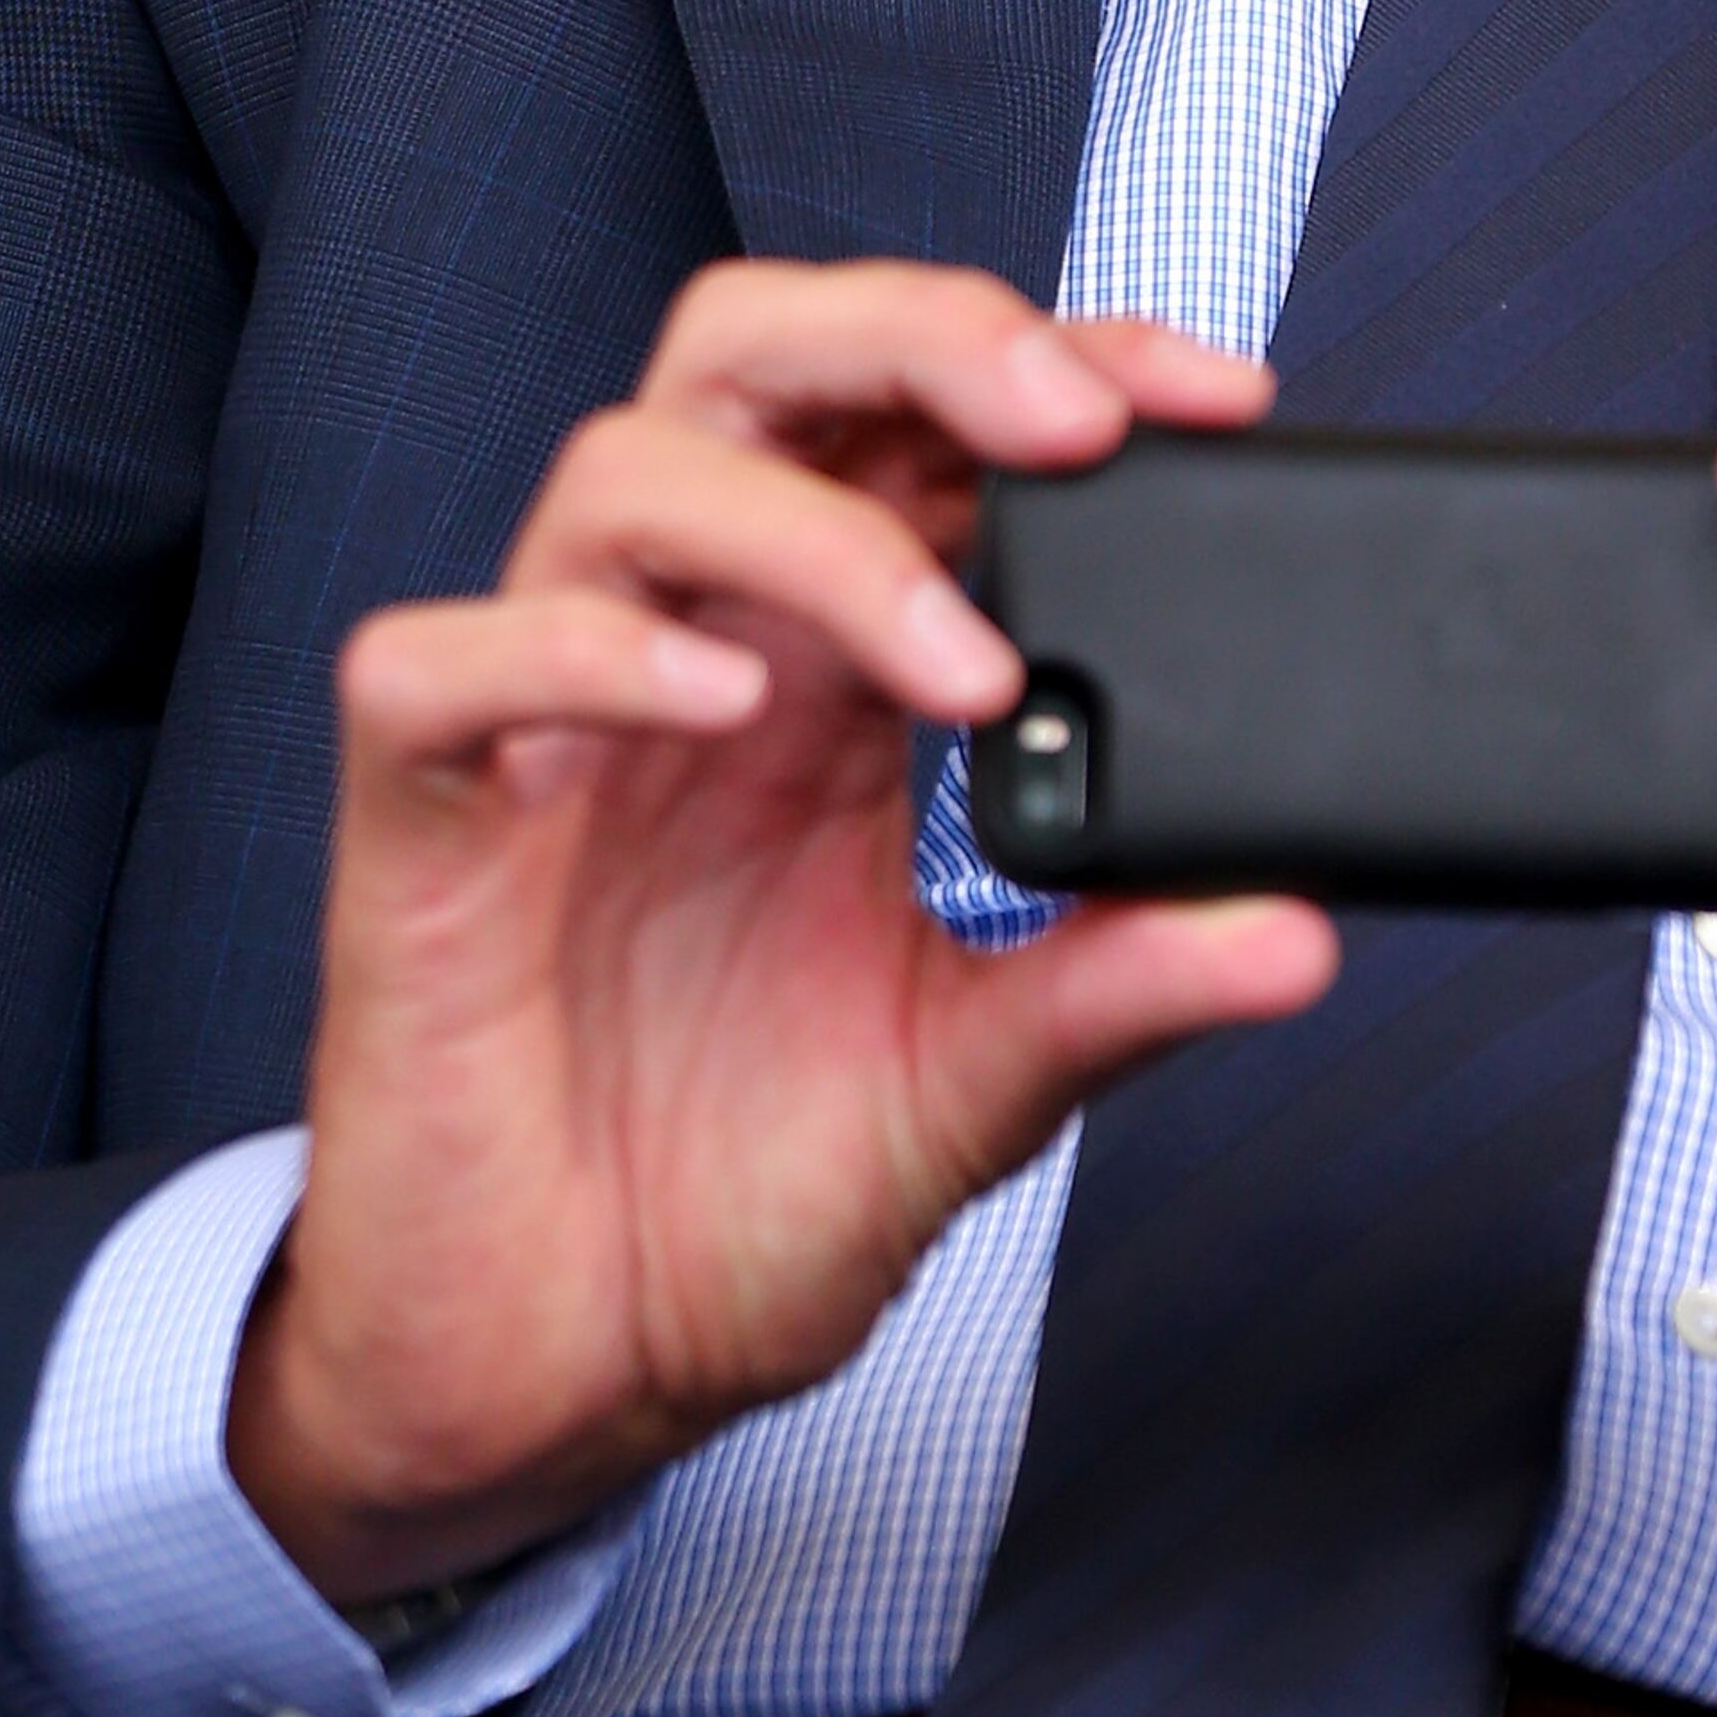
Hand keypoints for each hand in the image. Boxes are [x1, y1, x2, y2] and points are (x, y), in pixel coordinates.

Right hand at [229, 264, 1335, 1605]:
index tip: (1219, 396)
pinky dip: (577, 649)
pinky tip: (714, 697)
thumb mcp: (978, 1090)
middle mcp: (697, 653)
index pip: (928, 415)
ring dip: (812, 528)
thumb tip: (1297, 931)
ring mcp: (551, 725)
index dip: (1065, 357)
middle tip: (1075, 428)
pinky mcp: (419, 827)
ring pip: (622, 467)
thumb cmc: (738, 1201)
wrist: (563, 1384)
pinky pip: (436, 662)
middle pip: (761, 354)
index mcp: (831, 675)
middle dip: (924, 332)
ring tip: (960, 664)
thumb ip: (1117, 990)